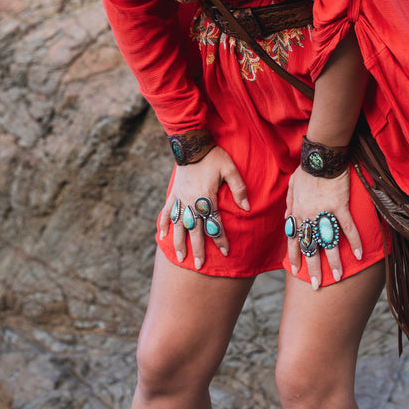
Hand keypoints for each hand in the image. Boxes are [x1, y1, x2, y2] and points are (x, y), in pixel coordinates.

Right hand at [159, 146, 248, 268]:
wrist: (192, 143)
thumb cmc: (213, 156)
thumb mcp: (230, 169)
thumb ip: (239, 188)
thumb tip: (247, 207)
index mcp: (207, 197)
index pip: (215, 223)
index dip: (220, 239)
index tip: (225, 252)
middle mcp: (192, 201)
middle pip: (196, 230)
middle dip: (198, 249)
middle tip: (199, 265)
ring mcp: (180, 199)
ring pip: (179, 226)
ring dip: (179, 243)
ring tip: (180, 258)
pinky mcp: (173, 194)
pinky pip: (167, 212)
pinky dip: (163, 225)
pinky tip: (161, 237)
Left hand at [285, 165, 362, 288]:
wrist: (320, 155)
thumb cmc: (306, 169)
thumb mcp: (291, 185)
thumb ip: (288, 203)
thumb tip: (286, 218)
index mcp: (296, 211)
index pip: (293, 239)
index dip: (295, 256)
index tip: (296, 271)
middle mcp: (308, 215)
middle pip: (309, 246)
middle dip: (312, 268)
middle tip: (316, 285)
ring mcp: (323, 212)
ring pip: (327, 242)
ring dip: (333, 261)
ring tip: (338, 277)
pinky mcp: (339, 206)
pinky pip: (347, 227)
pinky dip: (354, 241)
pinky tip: (359, 254)